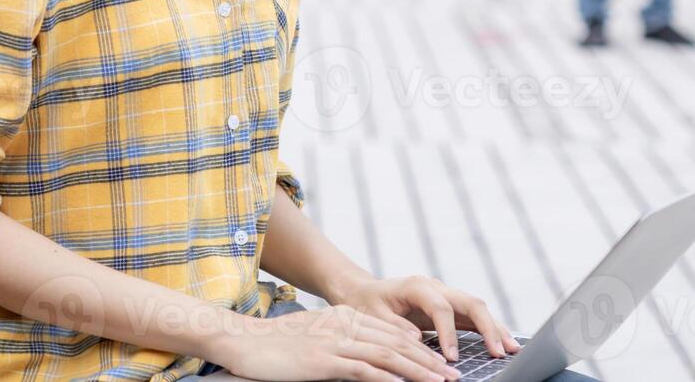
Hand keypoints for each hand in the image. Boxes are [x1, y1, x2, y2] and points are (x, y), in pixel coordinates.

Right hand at [211, 306, 460, 381]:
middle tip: (453, 377)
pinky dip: (387, 380)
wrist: (241, 341)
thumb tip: (365, 357)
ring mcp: (335, 343)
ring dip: (418, 372)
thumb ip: (341, 339)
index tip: (441, 364)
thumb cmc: (274, 344)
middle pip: (397, 344)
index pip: (393, 334)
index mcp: (345, 318)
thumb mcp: (313, 334)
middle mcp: (345, 326)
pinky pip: (363, 371)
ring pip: (388, 357)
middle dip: (429, 362)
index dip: (420, 350)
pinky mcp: (323, 361)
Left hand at [331, 274, 520, 362]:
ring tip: (512, 349)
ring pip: (478, 308)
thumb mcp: (373, 317)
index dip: (449, 333)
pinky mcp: (450, 306)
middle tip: (499, 352)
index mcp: (417, 285)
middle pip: (470, 302)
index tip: (452, 358)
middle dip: (488, 327)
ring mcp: (445, 294)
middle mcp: (436, 286)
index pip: (442, 308)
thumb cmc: (366, 305)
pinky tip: (502, 344)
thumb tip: (418, 340)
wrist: (363, 292)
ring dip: (496, 328)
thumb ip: (394, 327)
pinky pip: (474, 317)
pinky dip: (489, 330)